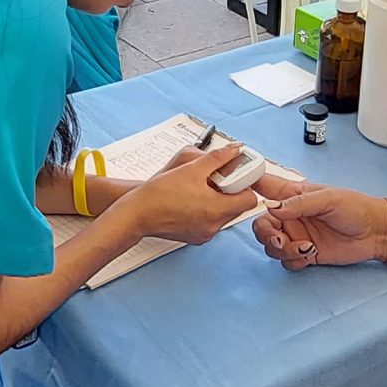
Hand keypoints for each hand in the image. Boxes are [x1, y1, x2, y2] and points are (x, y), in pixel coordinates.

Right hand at [119, 147, 259, 245]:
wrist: (137, 214)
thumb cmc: (159, 194)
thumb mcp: (191, 169)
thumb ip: (217, 158)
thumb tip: (234, 150)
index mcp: (217, 209)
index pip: (250, 199)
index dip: (245, 185)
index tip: (235, 175)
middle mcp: (214, 226)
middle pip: (237, 207)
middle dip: (229, 191)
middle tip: (215, 179)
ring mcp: (204, 234)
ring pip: (223, 214)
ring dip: (217, 201)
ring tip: (200, 189)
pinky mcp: (195, 237)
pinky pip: (209, 222)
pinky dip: (205, 210)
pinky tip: (190, 200)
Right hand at [253, 186, 386, 270]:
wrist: (375, 233)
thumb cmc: (355, 208)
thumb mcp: (328, 199)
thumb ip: (297, 204)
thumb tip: (270, 207)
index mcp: (292, 196)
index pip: (263, 187)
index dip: (247, 188)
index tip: (241, 196)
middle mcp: (290, 216)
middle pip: (261, 226)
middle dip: (266, 235)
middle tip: (280, 240)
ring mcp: (296, 236)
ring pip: (271, 247)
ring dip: (283, 251)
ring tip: (306, 248)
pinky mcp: (305, 254)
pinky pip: (286, 261)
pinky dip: (294, 261)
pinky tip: (311, 255)